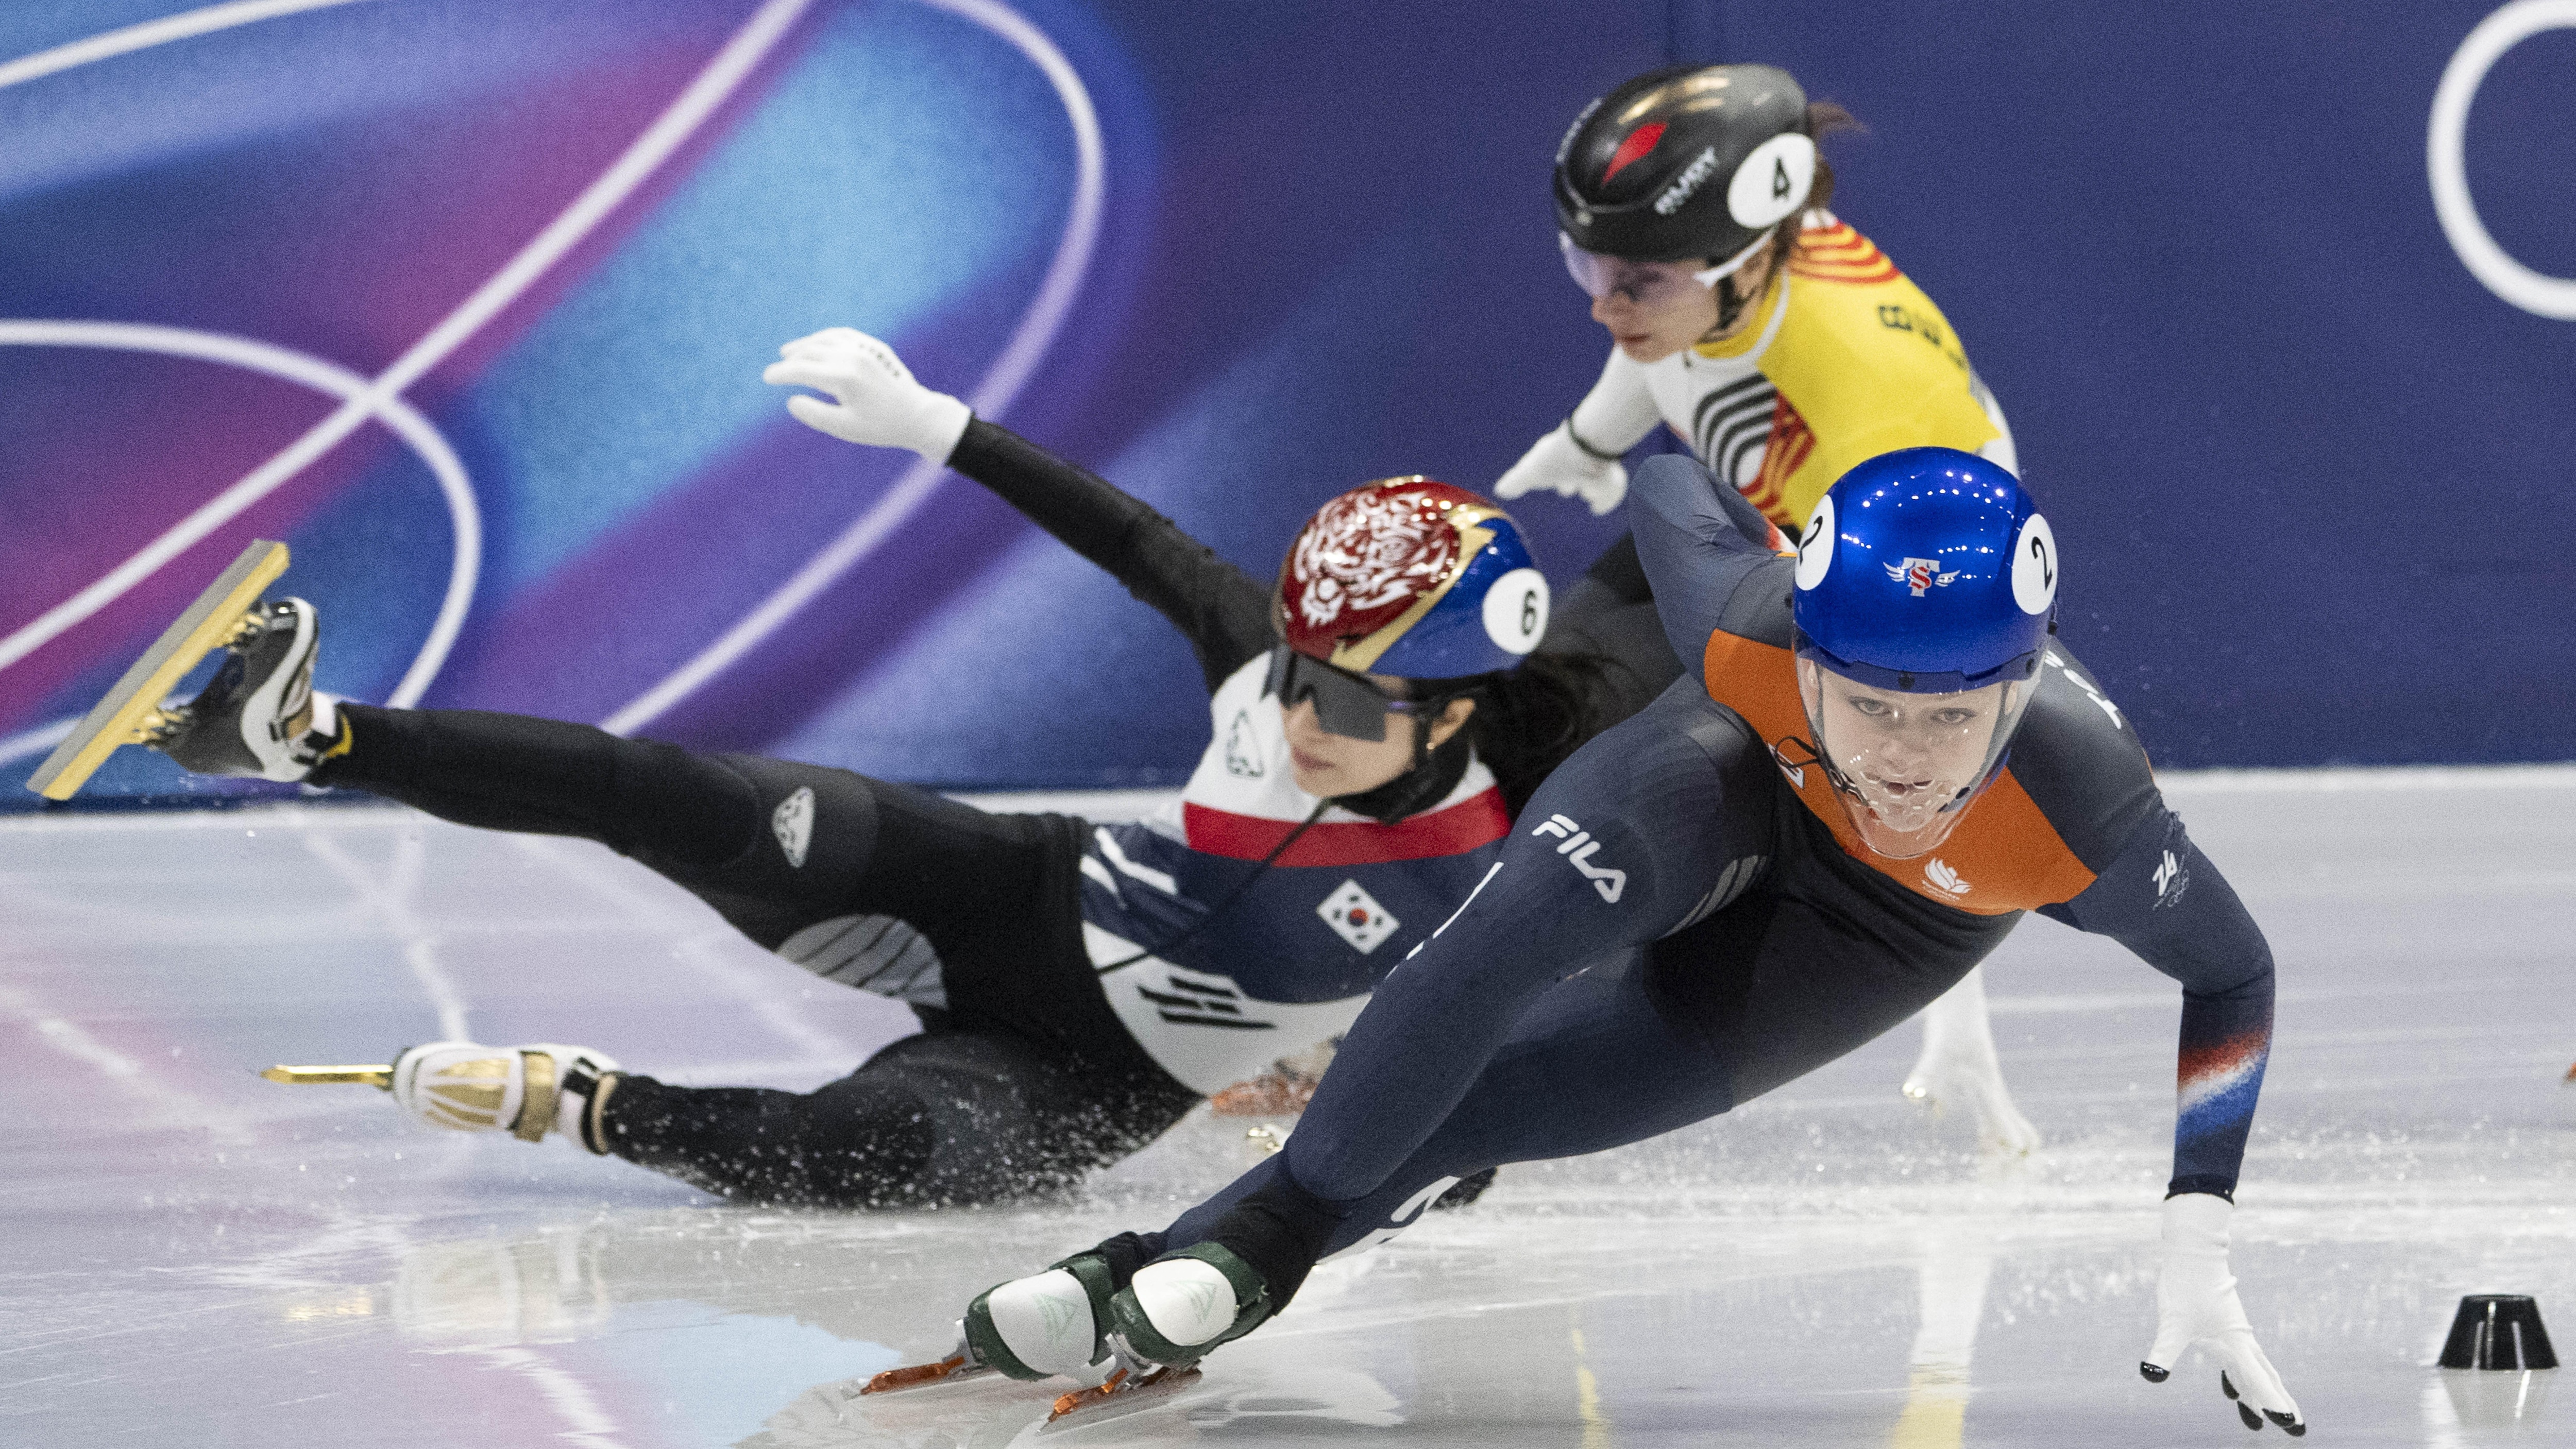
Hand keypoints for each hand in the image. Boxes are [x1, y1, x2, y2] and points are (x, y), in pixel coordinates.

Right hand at [762, 327, 971, 460]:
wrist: (918, 416)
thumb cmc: (881, 426)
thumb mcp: (845, 428)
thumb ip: (815, 414)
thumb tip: (791, 401)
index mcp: (843, 378)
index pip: (801, 370)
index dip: (781, 374)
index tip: (767, 378)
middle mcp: (852, 358)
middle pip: (810, 352)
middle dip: (790, 360)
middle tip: (777, 369)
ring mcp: (865, 349)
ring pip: (825, 340)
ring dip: (804, 345)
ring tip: (789, 352)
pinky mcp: (875, 348)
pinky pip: (843, 335)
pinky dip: (825, 337)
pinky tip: (817, 342)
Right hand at [1494, 423, 1627, 515]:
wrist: (1585, 452)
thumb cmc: (1554, 460)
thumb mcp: (1530, 472)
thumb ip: (1516, 482)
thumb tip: (1501, 490)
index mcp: (1558, 458)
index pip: (1553, 468)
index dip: (1551, 476)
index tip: (1550, 482)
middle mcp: (1578, 461)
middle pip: (1573, 471)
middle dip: (1569, 480)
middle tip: (1567, 490)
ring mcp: (1595, 469)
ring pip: (1591, 478)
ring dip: (1588, 488)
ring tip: (1587, 497)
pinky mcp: (1610, 479)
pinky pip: (1609, 490)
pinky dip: (1604, 501)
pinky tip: (1598, 509)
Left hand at [2140, 1193, 2304, 1434]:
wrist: (2194, 1253)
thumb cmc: (2186, 1285)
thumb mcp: (2172, 1323)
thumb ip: (2164, 1351)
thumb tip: (2150, 1375)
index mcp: (2235, 1344)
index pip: (2257, 1380)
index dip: (2271, 1402)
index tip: (2288, 1424)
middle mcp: (2240, 1342)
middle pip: (2265, 1379)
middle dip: (2278, 1404)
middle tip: (2297, 1431)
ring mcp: (2234, 1335)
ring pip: (2253, 1371)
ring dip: (2259, 1395)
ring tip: (2263, 1419)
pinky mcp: (2224, 1329)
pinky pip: (2236, 1362)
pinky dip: (2238, 1379)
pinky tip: (2231, 1392)